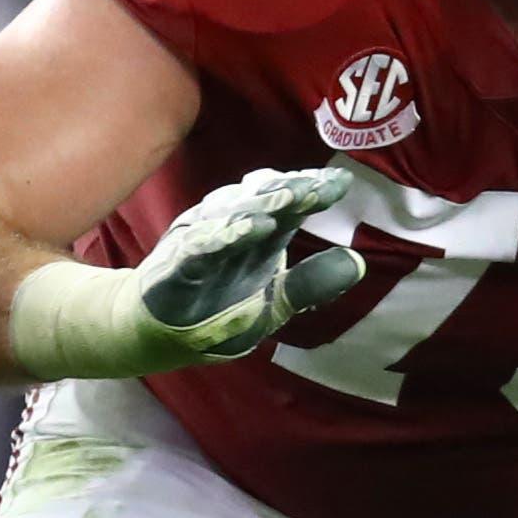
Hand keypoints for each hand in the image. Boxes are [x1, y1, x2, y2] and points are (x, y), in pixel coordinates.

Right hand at [10, 165, 367, 379]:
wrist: (159, 334)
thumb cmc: (220, 309)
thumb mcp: (275, 302)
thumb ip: (311, 284)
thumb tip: (358, 264)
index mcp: (257, 234)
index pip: (287, 204)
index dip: (312, 191)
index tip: (342, 184)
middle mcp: (229, 229)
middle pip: (260, 200)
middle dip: (289, 189)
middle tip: (318, 184)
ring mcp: (200, 243)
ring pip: (229, 215)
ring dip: (258, 205)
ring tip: (290, 198)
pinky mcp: (175, 268)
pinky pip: (197, 248)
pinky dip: (220, 237)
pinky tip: (244, 230)